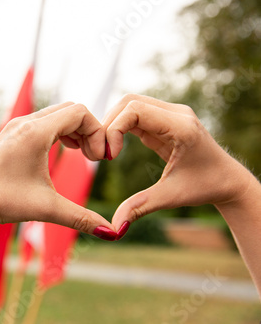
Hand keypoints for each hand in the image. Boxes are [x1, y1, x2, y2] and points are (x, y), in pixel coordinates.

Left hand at [0, 102, 115, 236]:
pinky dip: (60, 131)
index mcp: (35, 132)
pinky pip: (44, 121)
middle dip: (89, 130)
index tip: (100, 160)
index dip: (98, 132)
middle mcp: (25, 122)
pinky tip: (65, 152)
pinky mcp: (11, 134)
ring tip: (83, 155)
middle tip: (94, 158)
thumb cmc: (2, 202)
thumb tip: (114, 234)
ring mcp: (16, 126)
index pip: (80, 112)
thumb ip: (82, 219)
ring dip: (75, 130)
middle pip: (70, 110)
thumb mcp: (47, 209)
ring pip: (57, 114)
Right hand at [103, 94, 253, 229]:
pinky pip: (135, 114)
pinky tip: (114, 148)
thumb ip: (140, 207)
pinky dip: (120, 127)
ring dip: (112, 124)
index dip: (114, 128)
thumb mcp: (170, 197)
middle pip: (128, 101)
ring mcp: (170, 113)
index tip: (109, 157)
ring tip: (106, 151)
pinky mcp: (164, 119)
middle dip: (108, 124)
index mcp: (181, 126)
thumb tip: (112, 227)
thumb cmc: (205, 187)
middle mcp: (176, 113)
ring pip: (129, 105)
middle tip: (101, 153)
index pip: (135, 109)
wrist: (228, 181)